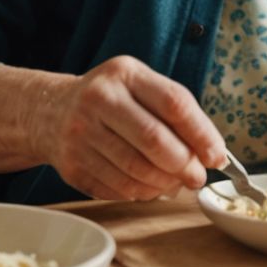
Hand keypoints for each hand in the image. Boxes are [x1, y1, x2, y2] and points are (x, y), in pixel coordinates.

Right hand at [33, 55, 226, 201]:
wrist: (49, 112)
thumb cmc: (110, 101)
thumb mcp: (138, 87)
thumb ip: (174, 113)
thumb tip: (210, 154)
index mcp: (124, 74)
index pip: (173, 102)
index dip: (201, 133)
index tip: (217, 155)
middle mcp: (98, 99)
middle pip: (155, 140)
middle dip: (184, 165)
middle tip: (197, 176)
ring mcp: (80, 133)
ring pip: (137, 171)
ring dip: (164, 184)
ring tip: (174, 183)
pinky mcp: (71, 166)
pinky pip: (118, 189)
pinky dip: (141, 193)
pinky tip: (147, 187)